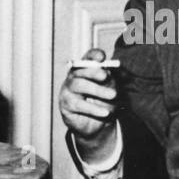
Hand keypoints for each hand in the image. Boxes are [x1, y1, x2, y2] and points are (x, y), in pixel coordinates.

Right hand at [58, 48, 118, 162]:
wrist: (98, 124)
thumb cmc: (103, 102)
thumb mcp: (110, 89)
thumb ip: (108, 80)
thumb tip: (107, 73)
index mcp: (86, 70)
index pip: (87, 58)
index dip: (92, 55)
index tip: (101, 57)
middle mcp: (74, 78)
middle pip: (80, 70)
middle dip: (93, 72)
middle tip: (106, 76)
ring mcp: (67, 91)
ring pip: (79, 85)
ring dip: (97, 90)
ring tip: (112, 95)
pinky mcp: (66, 105)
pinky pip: (78, 104)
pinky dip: (93, 108)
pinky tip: (105, 112)